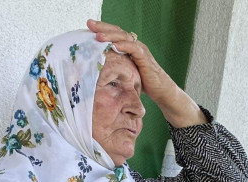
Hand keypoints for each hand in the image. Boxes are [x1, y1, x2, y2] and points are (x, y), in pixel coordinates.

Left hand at [86, 19, 206, 126]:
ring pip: (124, 38)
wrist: (160, 90)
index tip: (87, 27)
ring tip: (98, 35)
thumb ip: (114, 66)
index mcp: (128, 47)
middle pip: (117, 31)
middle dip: (102, 27)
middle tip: (89, 24)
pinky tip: (115, 45)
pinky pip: (134, 49)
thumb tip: (95, 69)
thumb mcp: (124, 72)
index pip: (113, 34)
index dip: (101, 29)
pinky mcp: (145, 58)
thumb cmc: (142, 83)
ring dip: (110, 35)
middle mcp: (134, 45)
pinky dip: (124, 46)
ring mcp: (140, 50)